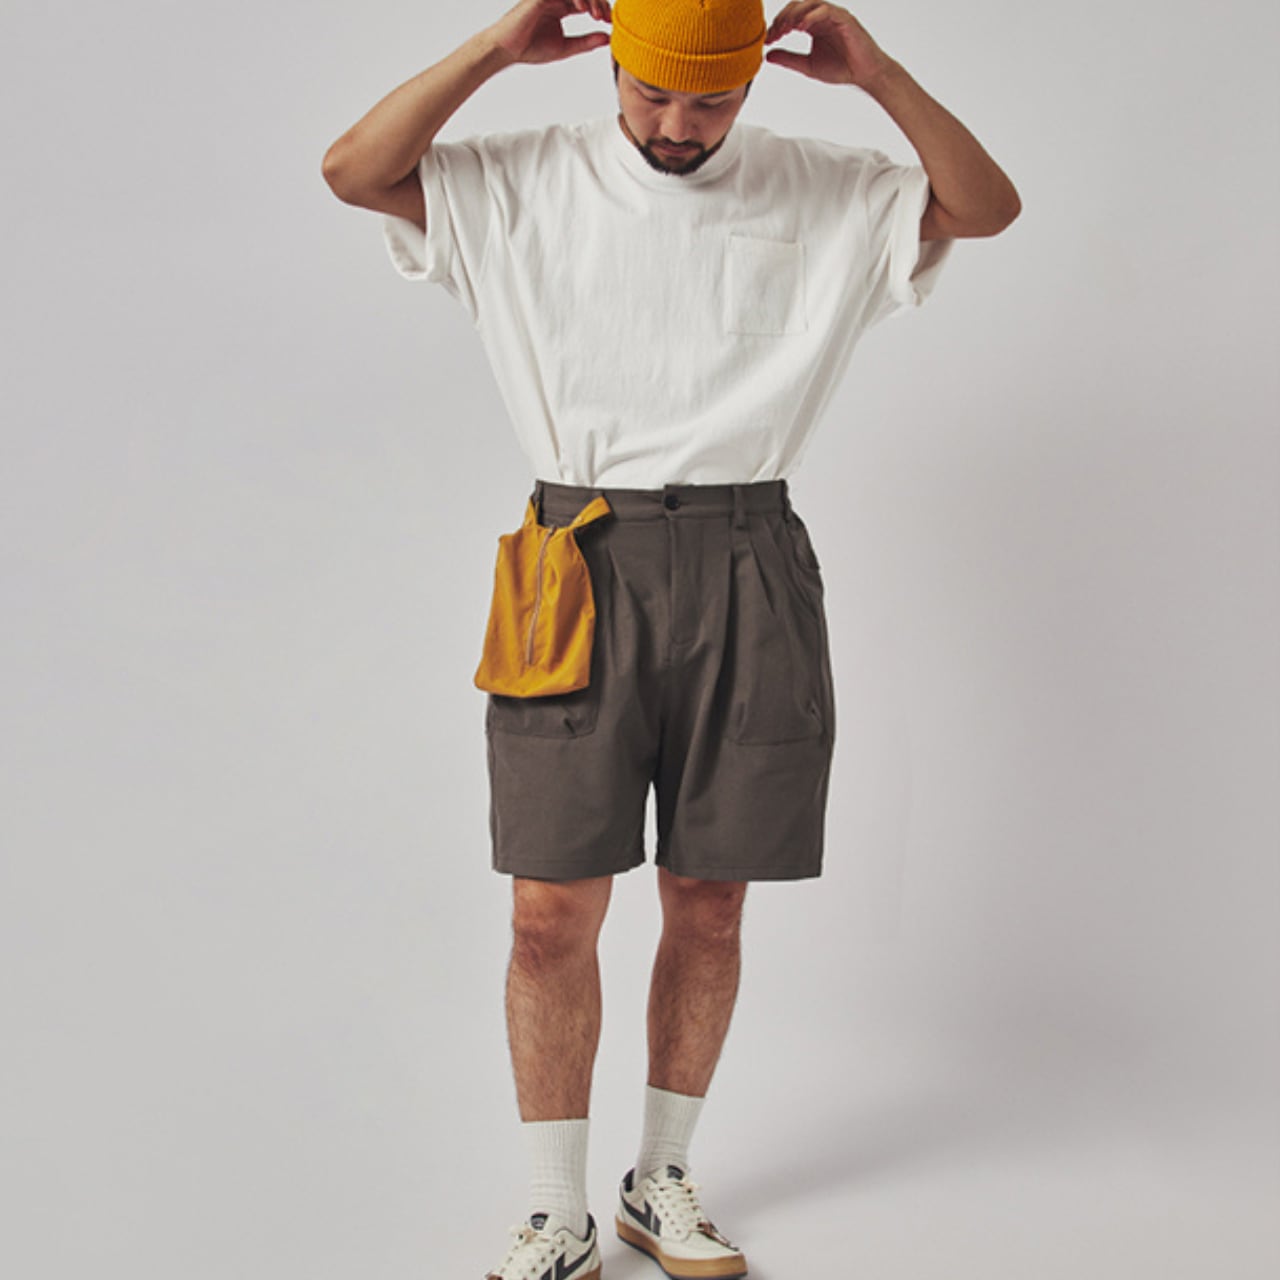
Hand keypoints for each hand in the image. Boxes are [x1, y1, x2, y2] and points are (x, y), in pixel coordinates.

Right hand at [488, 0, 611, 66]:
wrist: (507, 50)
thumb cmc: (530, 48)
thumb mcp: (565, 47)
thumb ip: (586, 42)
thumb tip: (608, 39)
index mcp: (562, 7)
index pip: (587, 0)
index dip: (601, 8)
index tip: (609, 22)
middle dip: (599, 2)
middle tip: (606, 18)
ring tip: (597, 15)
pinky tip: (583, 9)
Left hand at [764, 2, 894, 90]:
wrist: (864, 75)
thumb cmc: (840, 69)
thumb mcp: (807, 66)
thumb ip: (788, 59)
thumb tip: (766, 55)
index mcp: (813, 24)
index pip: (791, 16)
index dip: (777, 26)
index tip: (767, 40)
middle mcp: (822, 16)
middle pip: (797, 6)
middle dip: (782, 18)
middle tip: (773, 34)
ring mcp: (834, 15)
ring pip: (810, 3)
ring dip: (795, 14)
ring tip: (784, 29)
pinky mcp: (844, 19)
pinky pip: (826, 10)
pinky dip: (812, 16)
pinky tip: (801, 27)